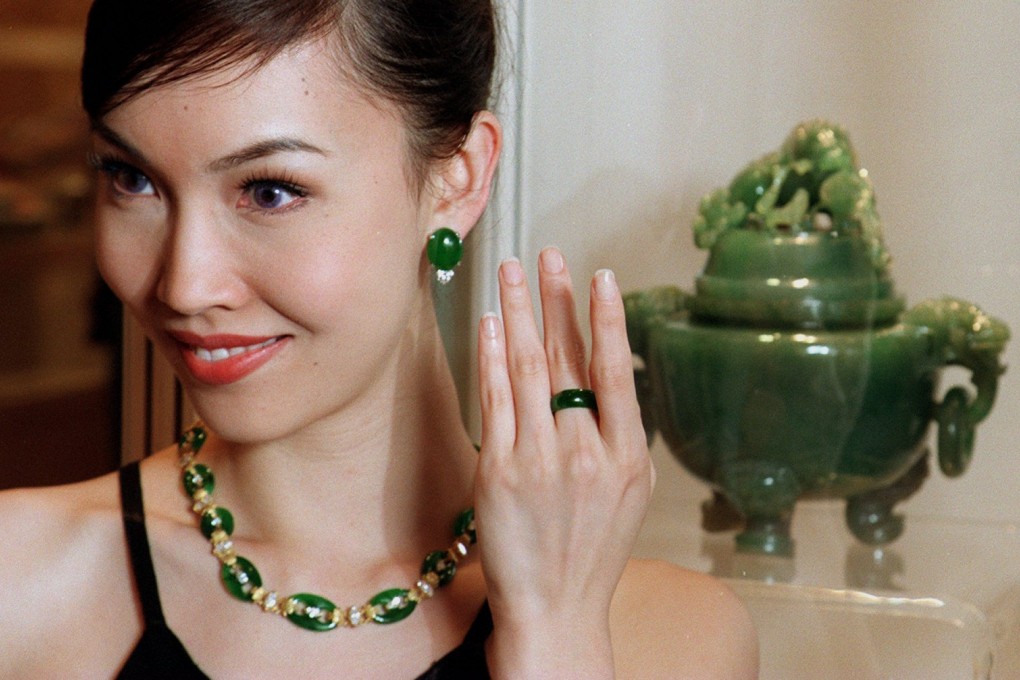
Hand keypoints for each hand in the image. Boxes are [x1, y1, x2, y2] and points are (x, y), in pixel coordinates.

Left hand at [475, 247, 653, 678]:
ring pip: (529, 370)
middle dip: (557, 300)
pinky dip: (493, 356)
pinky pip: (494, 399)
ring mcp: (539, 461)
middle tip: (548, 254)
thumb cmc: (593, 549)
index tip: (599, 276)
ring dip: (521, 313)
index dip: (606, 319)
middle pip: (569, 359)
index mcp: (627, 456)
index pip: (614, 371)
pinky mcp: (498, 471)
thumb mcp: (630, 493)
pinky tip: (492, 323)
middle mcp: (586, 453)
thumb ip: (619, 434)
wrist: (555, 608)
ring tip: (514, 271)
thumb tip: (604, 373)